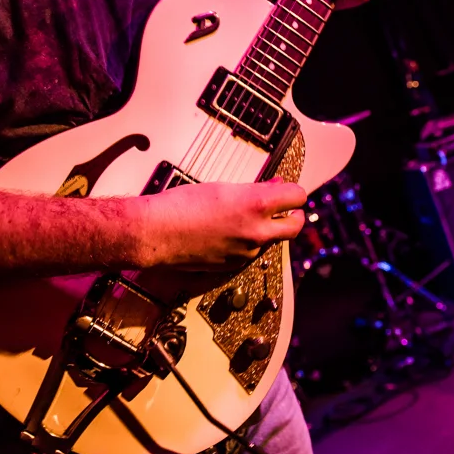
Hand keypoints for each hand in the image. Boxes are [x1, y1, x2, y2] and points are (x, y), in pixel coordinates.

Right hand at [135, 180, 305, 270]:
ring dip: (267, 229)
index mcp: (256, 205)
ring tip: (246, 216)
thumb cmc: (182, 205)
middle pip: (296, 226)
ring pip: (272, 240)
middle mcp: (257, 231)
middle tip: (284, 207)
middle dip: (293, 215)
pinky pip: (252, 252)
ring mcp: (247, 252)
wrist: (156, 233)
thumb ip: (254, 190)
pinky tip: (229, 231)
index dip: (293, 191)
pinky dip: (248, 242)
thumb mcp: (222, 188)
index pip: (297, 197)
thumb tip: (273, 188)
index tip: (285, 188)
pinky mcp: (234, 265)